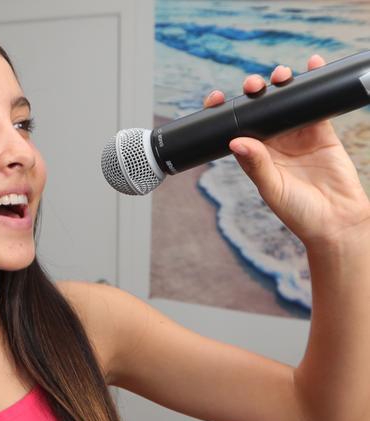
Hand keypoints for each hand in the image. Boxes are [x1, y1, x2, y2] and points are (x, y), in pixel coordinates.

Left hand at [204, 55, 369, 247]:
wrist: (337, 221)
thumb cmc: (299, 212)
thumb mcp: (272, 188)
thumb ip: (257, 165)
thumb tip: (235, 141)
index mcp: (254, 156)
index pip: (235, 128)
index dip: (224, 112)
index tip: (216, 98)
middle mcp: (273, 143)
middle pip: (259, 109)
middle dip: (254, 91)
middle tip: (254, 84)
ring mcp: (297, 135)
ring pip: (285, 102)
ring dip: (281, 84)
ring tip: (280, 74)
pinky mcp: (321, 131)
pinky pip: (315, 103)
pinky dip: (313, 83)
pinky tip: (312, 66)